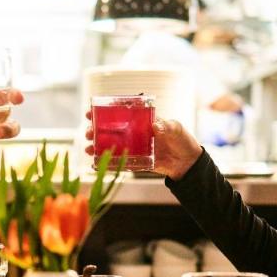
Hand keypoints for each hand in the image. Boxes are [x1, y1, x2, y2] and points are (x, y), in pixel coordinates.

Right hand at [83, 111, 202, 179]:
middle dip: (96, 130)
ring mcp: (134, 148)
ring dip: (98, 147)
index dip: (105, 112)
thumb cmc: (183, 141)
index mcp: (142, 121)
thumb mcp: (176, 129)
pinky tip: (95, 165)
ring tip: (89, 149)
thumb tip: (156, 126)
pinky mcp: (136, 162)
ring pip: (112, 146)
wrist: (188, 163)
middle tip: (88, 132)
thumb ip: (167, 127)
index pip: (121, 113)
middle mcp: (135, 133)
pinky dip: (107, 164)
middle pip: (111, 130)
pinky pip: (119, 162)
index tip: (92, 111)